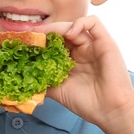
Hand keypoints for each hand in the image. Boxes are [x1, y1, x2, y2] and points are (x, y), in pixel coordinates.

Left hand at [33, 16, 133, 132]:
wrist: (109, 110)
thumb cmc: (87, 103)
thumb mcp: (57, 90)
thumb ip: (43, 80)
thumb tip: (24, 76)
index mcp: (71, 60)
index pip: (53, 43)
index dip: (40, 41)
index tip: (26, 42)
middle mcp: (82, 50)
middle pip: (62, 32)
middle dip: (45, 32)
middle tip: (32, 35)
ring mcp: (94, 45)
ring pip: (74, 25)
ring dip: (58, 27)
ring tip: (47, 34)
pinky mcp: (106, 42)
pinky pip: (94, 22)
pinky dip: (80, 23)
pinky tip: (69, 33)